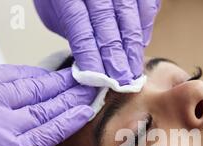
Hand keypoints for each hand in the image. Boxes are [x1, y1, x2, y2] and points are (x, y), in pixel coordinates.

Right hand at [0, 65, 95, 145]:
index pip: (14, 74)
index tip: (59, 77)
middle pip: (34, 88)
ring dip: (73, 99)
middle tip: (87, 79)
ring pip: (44, 107)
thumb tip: (20, 100)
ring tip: (93, 92)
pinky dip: (68, 122)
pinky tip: (84, 112)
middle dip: (63, 84)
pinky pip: (45, 134)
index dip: (42, 76)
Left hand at [34, 0, 160, 84]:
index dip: (90, 55)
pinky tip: (141, 46)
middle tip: (120, 81)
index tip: (96, 77)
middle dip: (115, 57)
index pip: (80, 28)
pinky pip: (147, 8)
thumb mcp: (55, 11)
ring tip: (133, 72)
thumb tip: (89, 61)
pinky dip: (145, 29)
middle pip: (106, 24)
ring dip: (132, 50)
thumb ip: (72, 32)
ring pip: (129, 19)